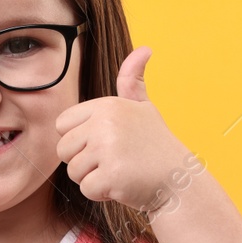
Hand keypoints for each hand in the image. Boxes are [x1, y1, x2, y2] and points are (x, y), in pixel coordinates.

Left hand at [54, 47, 197, 215]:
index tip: (106, 142)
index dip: (79, 139)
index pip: (62, 124)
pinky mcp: (112, 175)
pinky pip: (86, 189)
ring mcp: (109, 148)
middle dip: (83, 162)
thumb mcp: (143, 108)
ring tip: (120, 171)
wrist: (179, 181)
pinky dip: (102, 194)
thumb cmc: (155, 145)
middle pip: (63, 150)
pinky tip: (123, 185)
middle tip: (113, 160)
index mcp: (107, 106)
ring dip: (92, 178)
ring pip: (73, 171)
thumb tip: (144, 49)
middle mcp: (106, 123)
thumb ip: (132, 81)